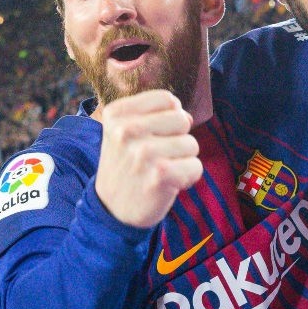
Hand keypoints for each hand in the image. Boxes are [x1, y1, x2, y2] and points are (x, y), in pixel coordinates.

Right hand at [94, 91, 201, 228]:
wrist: (111, 209)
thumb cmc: (126, 165)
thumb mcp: (124, 131)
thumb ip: (156, 115)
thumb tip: (187, 116)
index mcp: (117, 113)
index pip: (167, 99)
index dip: (169, 117)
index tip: (154, 134)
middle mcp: (127, 130)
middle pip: (182, 119)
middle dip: (177, 138)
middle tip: (157, 156)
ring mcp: (144, 152)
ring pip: (192, 144)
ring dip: (182, 160)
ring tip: (160, 170)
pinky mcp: (161, 175)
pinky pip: (196, 166)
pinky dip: (188, 177)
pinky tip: (169, 184)